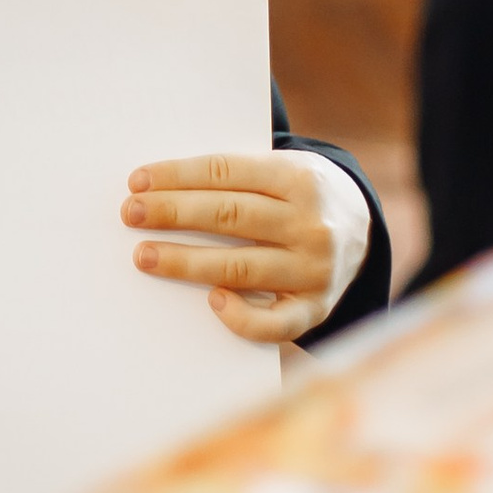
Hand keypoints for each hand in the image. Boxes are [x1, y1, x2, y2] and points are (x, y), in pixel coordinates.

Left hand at [123, 148, 366, 341]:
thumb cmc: (299, 194)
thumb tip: (159, 187)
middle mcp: (310, 224)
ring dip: (185, 261)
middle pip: (228, 216)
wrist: (362, 225)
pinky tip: (210, 300)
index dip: (177, 175)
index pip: (225, 173)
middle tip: (130, 214)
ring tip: (144, 255)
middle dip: (172, 213)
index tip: (137, 181)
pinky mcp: (315, 308)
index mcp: (298, 178)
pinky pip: (272, 324)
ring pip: (239, 266)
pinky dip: (239, 316)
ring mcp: (314, 269)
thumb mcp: (281, 168)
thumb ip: (236, 177)